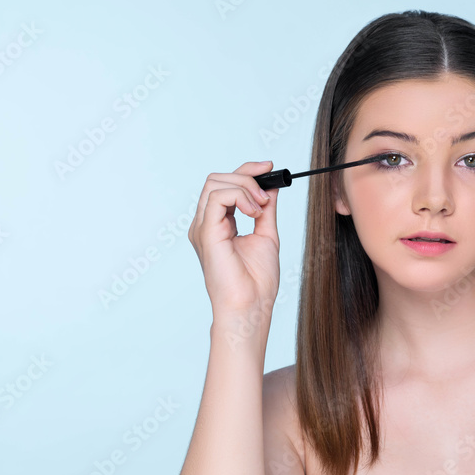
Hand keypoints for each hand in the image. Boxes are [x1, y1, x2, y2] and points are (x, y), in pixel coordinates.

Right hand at [188, 161, 279, 315]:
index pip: (225, 185)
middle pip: (218, 178)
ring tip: (261, 208)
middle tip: (268, 195)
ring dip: (245, 187)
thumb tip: (271, 186)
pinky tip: (254, 212)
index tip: (270, 168)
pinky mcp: (206, 232)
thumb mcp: (266, 235)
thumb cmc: (257, 282)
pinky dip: (240, 196)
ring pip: (216, 182)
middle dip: (247, 176)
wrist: (251, 306)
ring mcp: (203, 227)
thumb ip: (265, 210)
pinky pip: (217, 196)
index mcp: (217, 224)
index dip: (246, 171)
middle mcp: (206, 224)